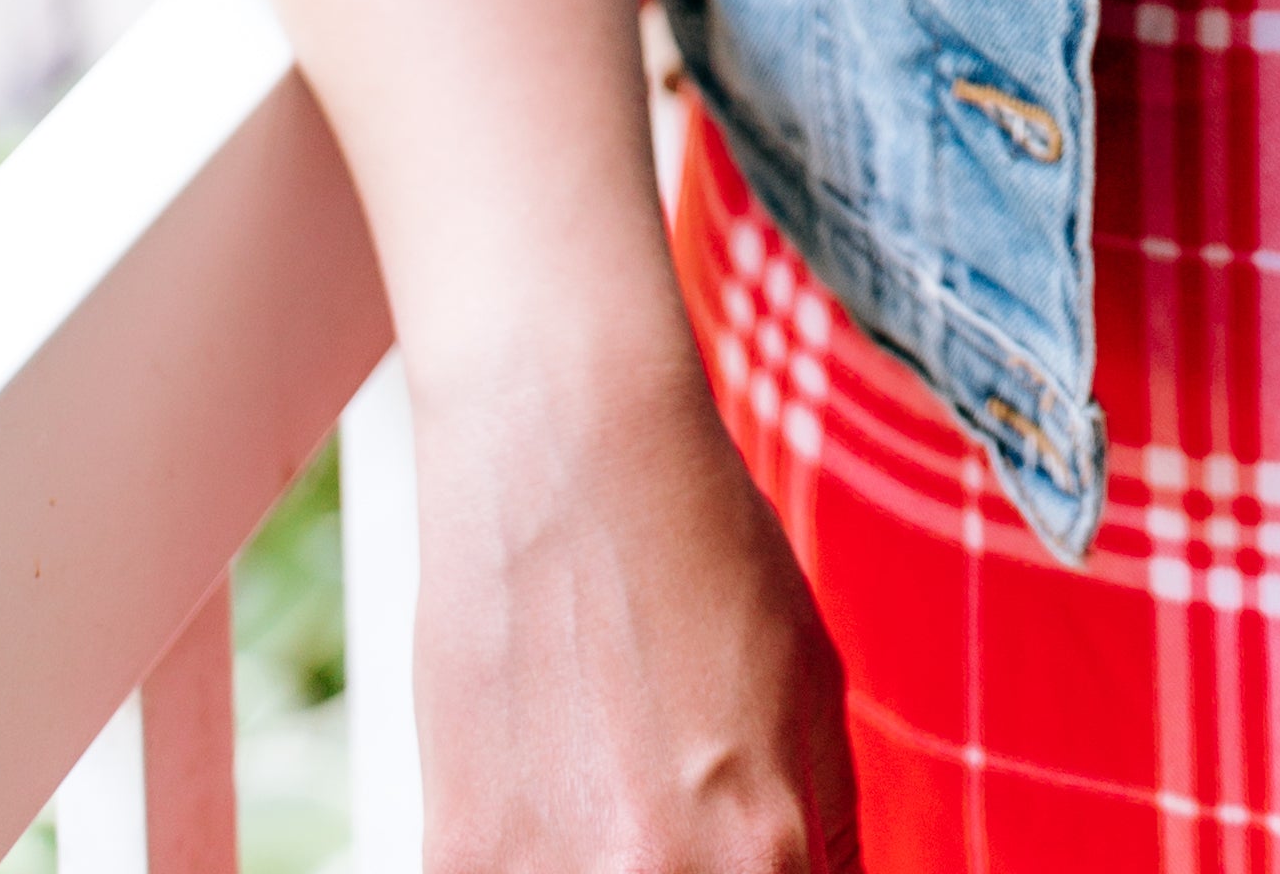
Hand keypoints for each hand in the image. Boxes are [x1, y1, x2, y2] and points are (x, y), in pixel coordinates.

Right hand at [408, 341, 860, 871]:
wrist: (567, 448)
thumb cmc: (701, 548)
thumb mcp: (813, 688)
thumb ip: (825, 827)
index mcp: (768, 855)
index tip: (751, 848)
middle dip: (694, 864)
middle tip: (667, 801)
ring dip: (602, 857)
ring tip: (606, 782)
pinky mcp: (455, 859)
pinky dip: (531, 854)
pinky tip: (544, 783)